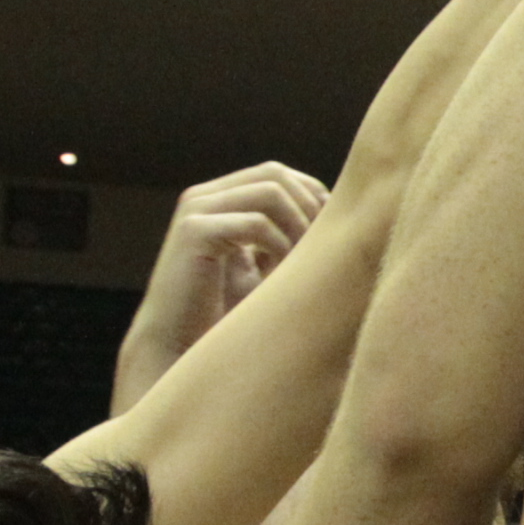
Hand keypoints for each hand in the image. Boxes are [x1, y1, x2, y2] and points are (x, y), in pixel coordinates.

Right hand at [111, 161, 329, 410]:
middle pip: (276, 174)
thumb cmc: (228, 314)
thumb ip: (289, 234)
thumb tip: (345, 212)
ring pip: (270, 192)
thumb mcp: (266, 266)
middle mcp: (204, 196)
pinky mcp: (193, 232)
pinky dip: (279, 248)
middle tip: (322, 250)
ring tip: (300, 266)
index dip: (313, 197)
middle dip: (309, 208)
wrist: (178, 350)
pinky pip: (255, 223)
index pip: (279, 175)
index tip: (332, 237)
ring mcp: (195, 210)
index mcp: (220, 199)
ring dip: (298, 227)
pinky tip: (278, 279)